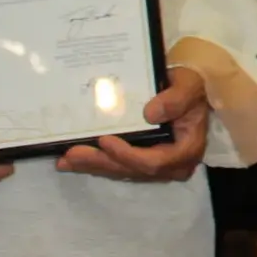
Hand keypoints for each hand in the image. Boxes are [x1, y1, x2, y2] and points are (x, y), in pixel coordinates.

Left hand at [56, 64, 209, 181]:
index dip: (128, 156)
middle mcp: (172, 164)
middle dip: (102, 162)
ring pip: (122, 171)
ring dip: (94, 165)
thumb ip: (175, 99)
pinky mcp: (143, 161)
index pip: (155, 162)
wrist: (189, 88)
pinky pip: (118, 166)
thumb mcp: (188, 85)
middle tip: (72, 154)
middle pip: (133, 170)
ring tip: (66, 159)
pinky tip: (73, 160)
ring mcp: (157, 165)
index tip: (105, 140)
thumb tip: (150, 113)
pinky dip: (96, 163)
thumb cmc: (190, 85)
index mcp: (186, 149)